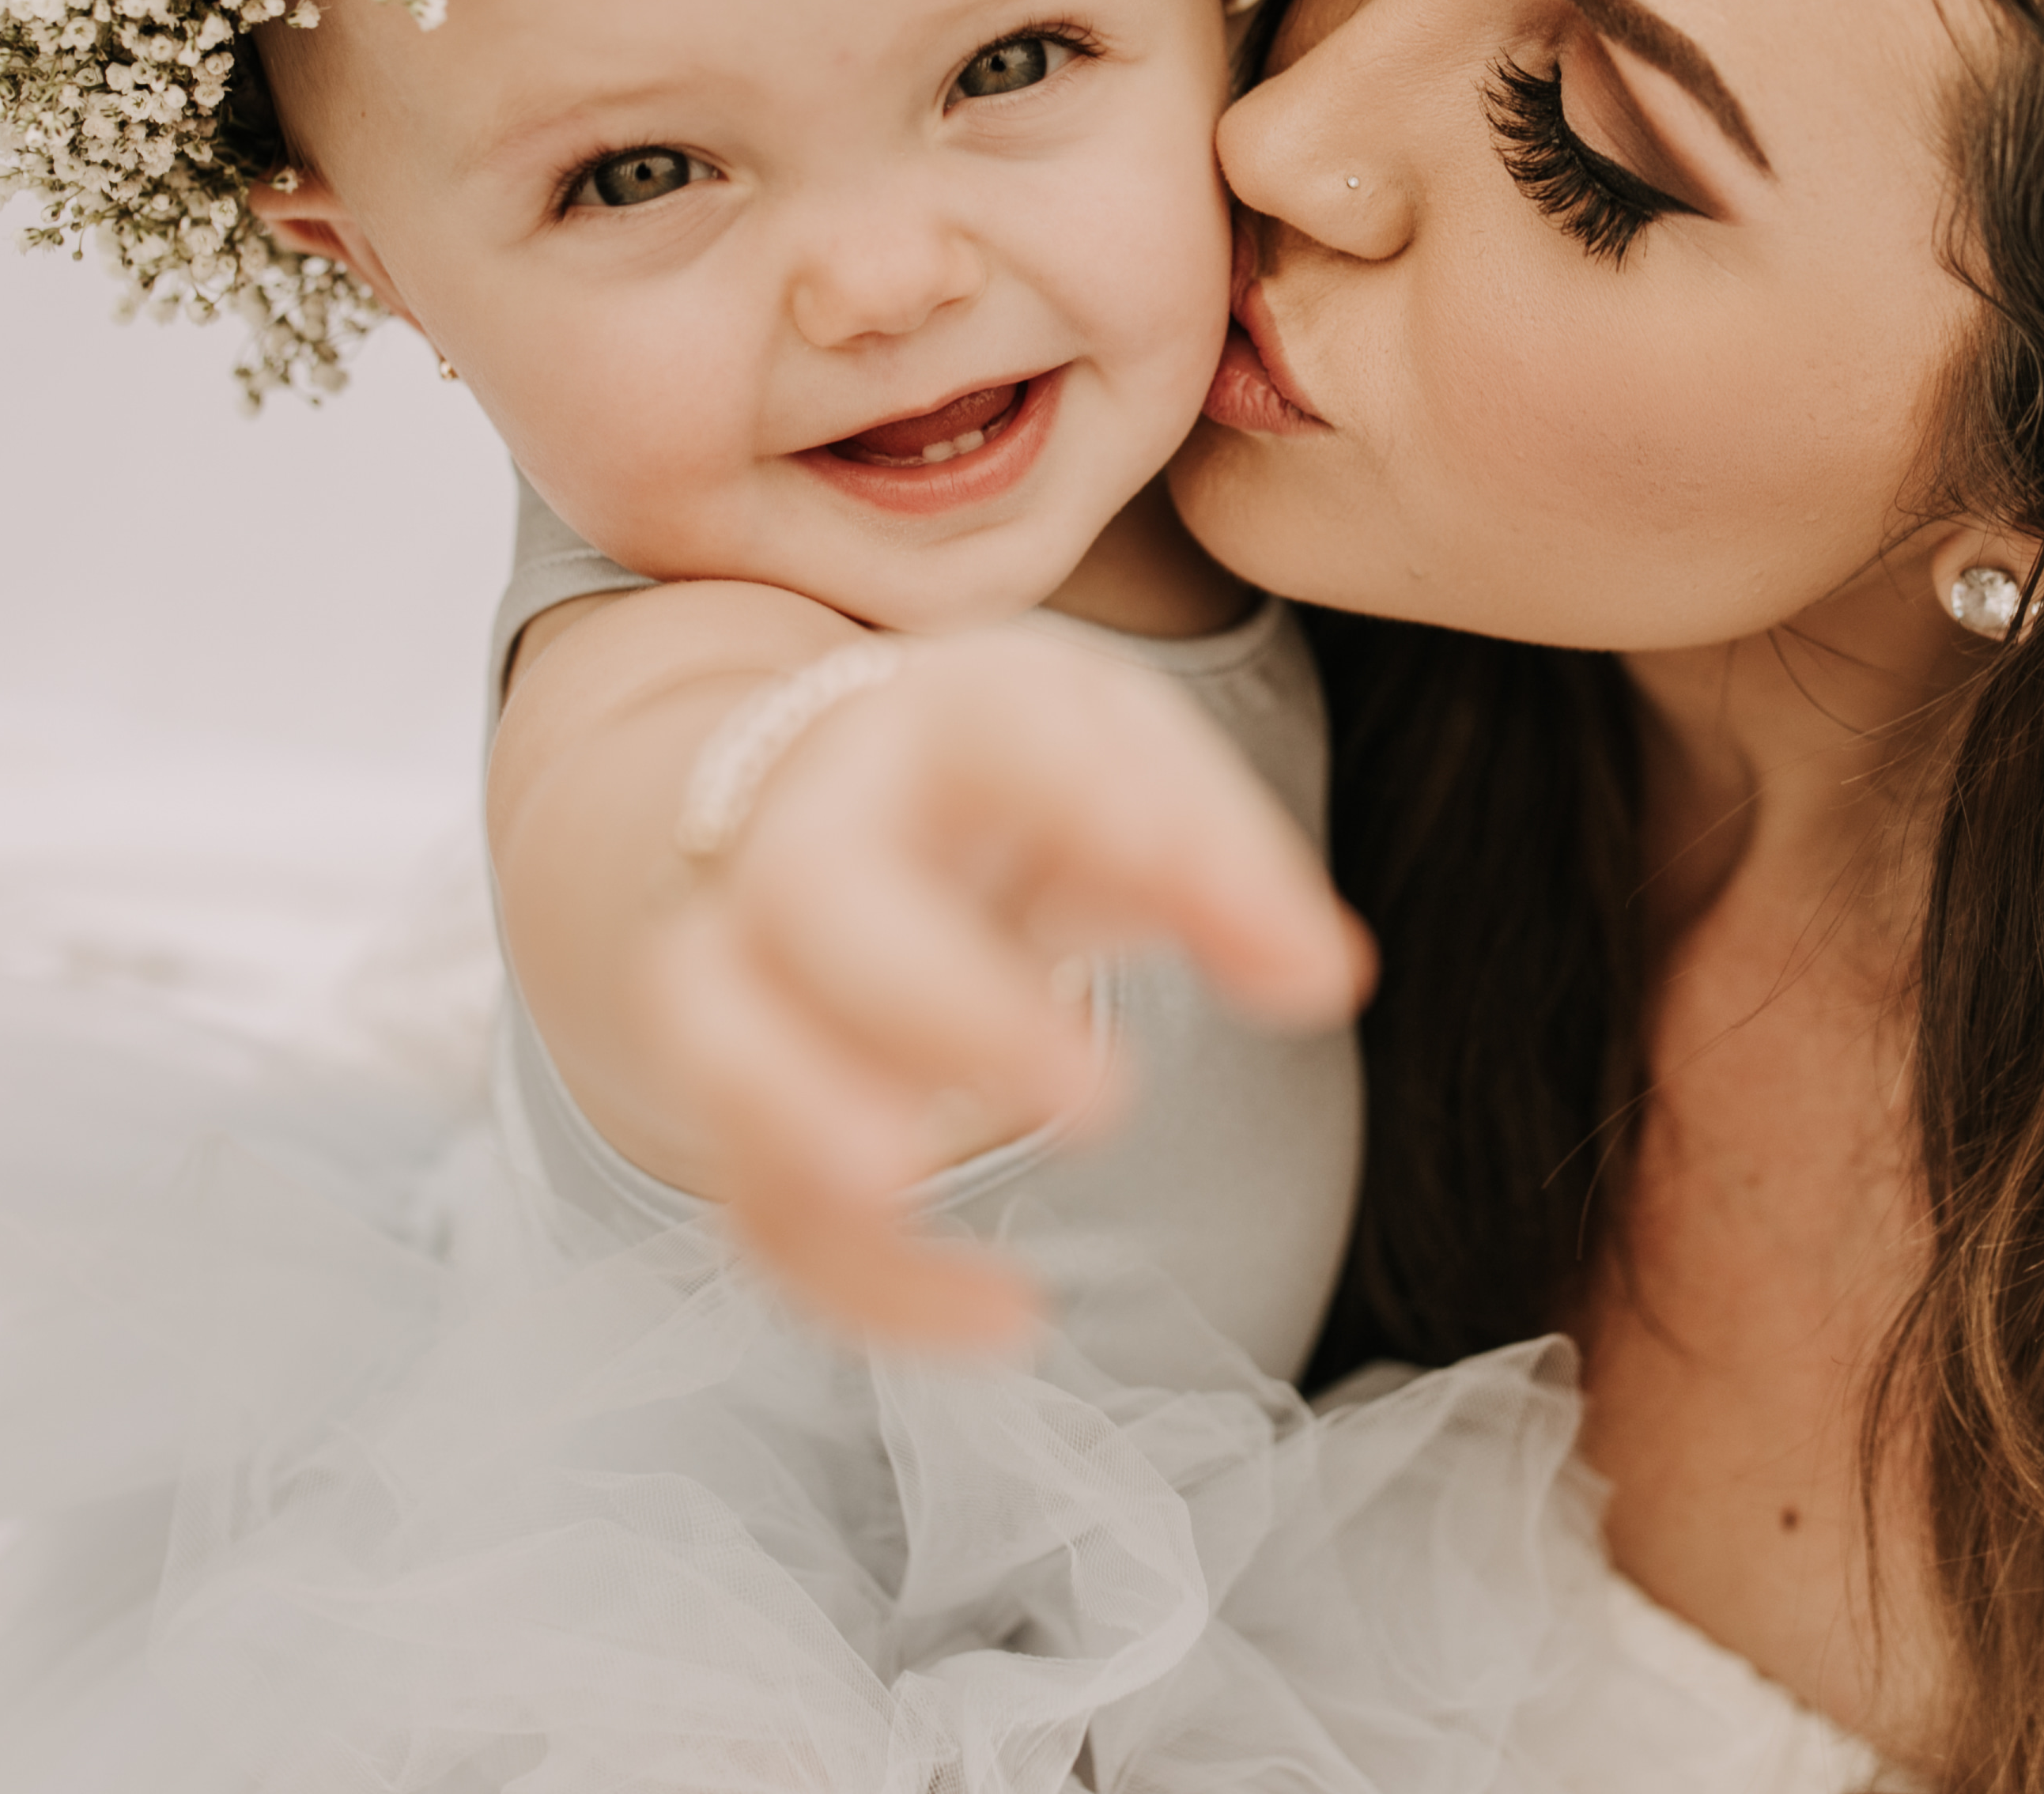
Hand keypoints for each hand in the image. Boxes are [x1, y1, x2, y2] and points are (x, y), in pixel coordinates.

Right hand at [650, 625, 1363, 1345]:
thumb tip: (1324, 980)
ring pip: (719, 1037)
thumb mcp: (1137, 777)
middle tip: (1096, 1099)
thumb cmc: (1022, 785)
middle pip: (818, 893)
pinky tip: (1007, 1319)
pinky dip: (863, 1277)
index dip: (1074, 790)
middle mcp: (813, 826)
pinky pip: (758, 1195)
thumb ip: (1232, 870)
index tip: (1161, 864)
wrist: (836, 798)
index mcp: (943, 724)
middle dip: (938, 999)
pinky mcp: (736, 1090)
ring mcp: (743, 955)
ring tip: (905, 1186)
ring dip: (801, 1118)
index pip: (997, 728)